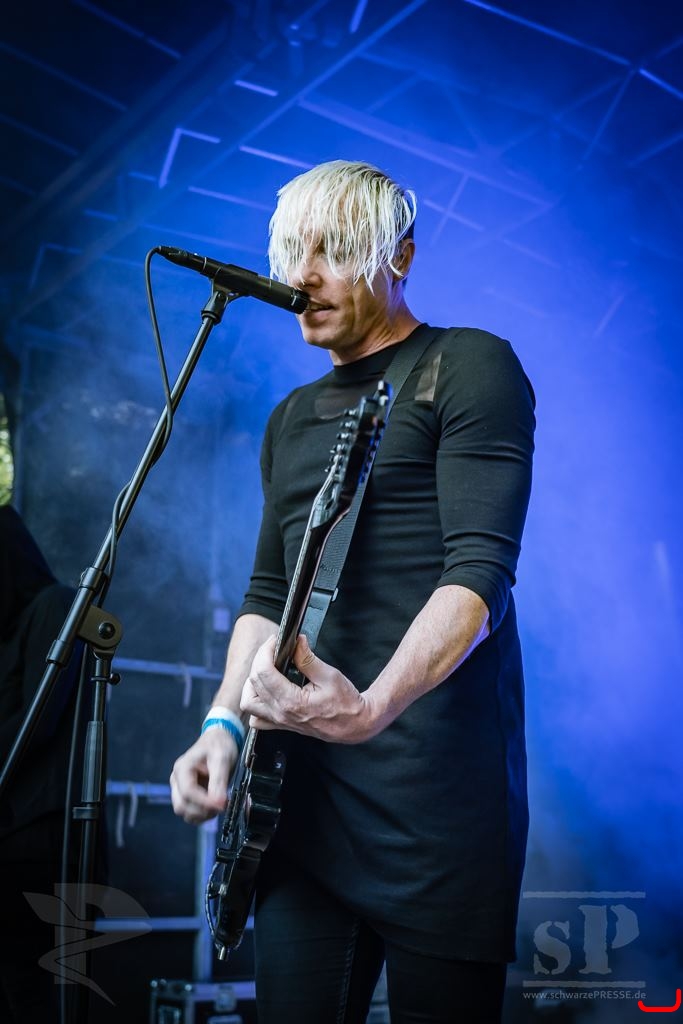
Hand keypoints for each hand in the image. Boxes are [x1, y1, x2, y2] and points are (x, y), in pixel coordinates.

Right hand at [170, 728, 238, 824]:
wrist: (218, 740)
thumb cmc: (219, 746)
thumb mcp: (222, 759)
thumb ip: (219, 781)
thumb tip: (219, 803)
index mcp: (182, 768)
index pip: (188, 792)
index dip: (204, 802)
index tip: (221, 805)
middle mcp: (177, 779)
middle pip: (182, 806)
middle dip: (202, 810)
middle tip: (221, 806)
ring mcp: (180, 788)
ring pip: (184, 812)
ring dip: (201, 815)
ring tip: (218, 805)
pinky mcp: (186, 795)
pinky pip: (189, 812)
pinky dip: (201, 814)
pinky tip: (214, 806)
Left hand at [240, 634, 378, 743]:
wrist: (354, 725)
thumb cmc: (346, 703)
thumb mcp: (329, 675)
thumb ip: (308, 658)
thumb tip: (296, 642)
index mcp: (292, 701)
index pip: (264, 672)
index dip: (266, 650)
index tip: (275, 640)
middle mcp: (281, 713)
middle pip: (253, 683)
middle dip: (260, 659)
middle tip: (273, 649)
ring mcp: (280, 721)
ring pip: (248, 702)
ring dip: (252, 683)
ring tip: (267, 668)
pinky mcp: (282, 724)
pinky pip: (257, 718)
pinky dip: (256, 703)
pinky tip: (267, 691)